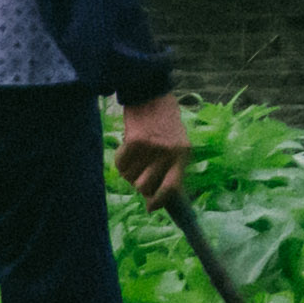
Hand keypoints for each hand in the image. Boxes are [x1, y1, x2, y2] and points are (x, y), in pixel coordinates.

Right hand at [112, 95, 192, 211]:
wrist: (151, 94)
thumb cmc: (164, 122)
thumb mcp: (176, 144)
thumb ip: (169, 170)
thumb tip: (153, 201)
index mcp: (183, 154)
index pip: (172, 187)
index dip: (160, 201)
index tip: (151, 208)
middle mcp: (168, 152)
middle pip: (146, 186)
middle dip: (140, 183)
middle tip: (140, 171)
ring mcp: (151, 147)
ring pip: (131, 176)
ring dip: (130, 170)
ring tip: (136, 155)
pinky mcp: (134, 141)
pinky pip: (120, 164)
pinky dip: (120, 159)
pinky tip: (127, 148)